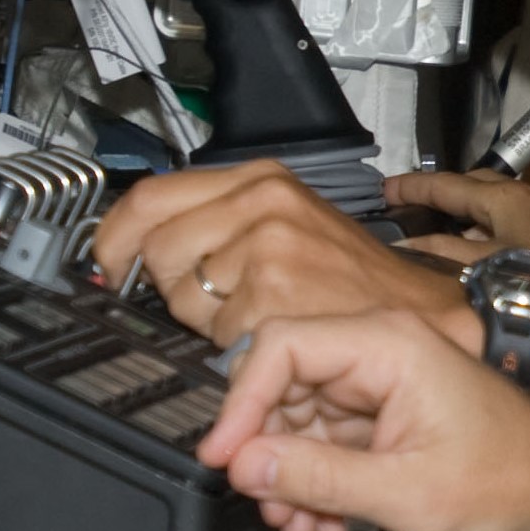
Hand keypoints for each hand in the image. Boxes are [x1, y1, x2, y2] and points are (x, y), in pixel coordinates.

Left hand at [98, 162, 470, 345]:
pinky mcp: (273, 298)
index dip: (114, 235)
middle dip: (172, 286)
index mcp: (260, 180)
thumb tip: (132, 249)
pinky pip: (215, 336)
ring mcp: (268, 250)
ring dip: (206, 322)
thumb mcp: (289, 223)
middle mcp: (263, 205)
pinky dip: (236, 349)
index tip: (107, 260)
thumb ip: (216, 222)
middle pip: (158, 249)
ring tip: (255, 316)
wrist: (421, 314)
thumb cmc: (354, 279)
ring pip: (181, 298)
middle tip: (218, 298)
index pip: (152, 197)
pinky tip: (273, 336)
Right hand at [196, 313, 529, 530]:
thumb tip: (246, 464)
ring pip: (298, 418)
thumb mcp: (405, 491)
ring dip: (290, 477)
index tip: (225, 457)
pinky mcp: (382, 411)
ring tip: (302, 526)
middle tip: (269, 508)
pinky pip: (324, 438)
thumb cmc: (509, 478)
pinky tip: (324, 520)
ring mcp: (379, 380)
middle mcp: (379, 351)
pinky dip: (315, 480)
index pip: (280, 347)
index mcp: (388, 345)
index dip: (240, 404)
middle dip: (268, 453)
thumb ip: (319, 477)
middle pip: (282, 384)